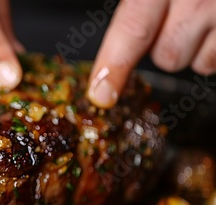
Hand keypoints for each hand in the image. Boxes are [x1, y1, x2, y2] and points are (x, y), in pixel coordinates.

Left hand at [88, 0, 215, 108]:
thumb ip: (140, 3)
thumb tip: (116, 42)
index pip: (132, 28)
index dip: (114, 65)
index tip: (101, 93)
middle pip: (166, 56)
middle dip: (166, 48)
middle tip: (177, 19)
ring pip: (198, 63)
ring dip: (197, 49)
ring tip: (206, 15)